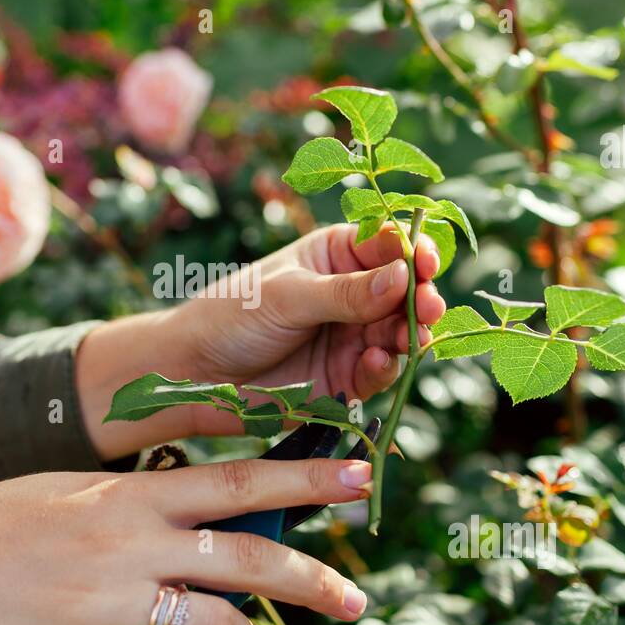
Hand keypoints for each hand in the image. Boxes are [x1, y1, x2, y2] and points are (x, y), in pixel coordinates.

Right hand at [0, 457, 373, 624]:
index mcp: (127, 493)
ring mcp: (105, 603)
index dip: (307, 477)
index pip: (238, 481)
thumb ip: (142, 501)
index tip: (361, 475)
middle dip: (314, 578)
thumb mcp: (71, 491)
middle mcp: (127, 543)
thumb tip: (214, 517)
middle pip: (249, 558)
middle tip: (354, 597)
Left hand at [77, 224, 445, 455]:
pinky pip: (379, 373)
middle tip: (429, 307)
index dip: (413, 251)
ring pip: (400, 335)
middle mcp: (353, 294)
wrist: (195, 374)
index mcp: (337, 255)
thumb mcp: (286, 296)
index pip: (388, 246)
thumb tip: (404, 276)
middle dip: (422, 299)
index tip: (426, 261)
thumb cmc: (231, 315)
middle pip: (406, 293)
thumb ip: (345, 292)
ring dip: (410, 336)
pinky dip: (385, 369)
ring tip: (408, 339)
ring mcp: (352, 337)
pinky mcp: (346, 378)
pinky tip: (377, 363)